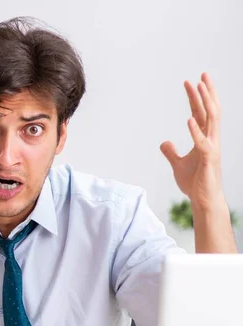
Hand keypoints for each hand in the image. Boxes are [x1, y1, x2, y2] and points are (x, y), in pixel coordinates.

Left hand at [160, 73, 223, 210]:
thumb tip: (164, 142)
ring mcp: (212, 148)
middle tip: (201, 74)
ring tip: (199, 87)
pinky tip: (188, 119)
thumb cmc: (194, 182)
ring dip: (204, 103)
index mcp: (205, 138)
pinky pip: (202, 142)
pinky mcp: (209, 159)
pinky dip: (195, 130)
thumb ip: (171, 152)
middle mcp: (212, 139)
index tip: (191, 81)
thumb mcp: (178, 164)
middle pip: (210, 110)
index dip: (197, 97)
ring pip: (212, 120)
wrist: (202, 200)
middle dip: (206, 92)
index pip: (201, 113)